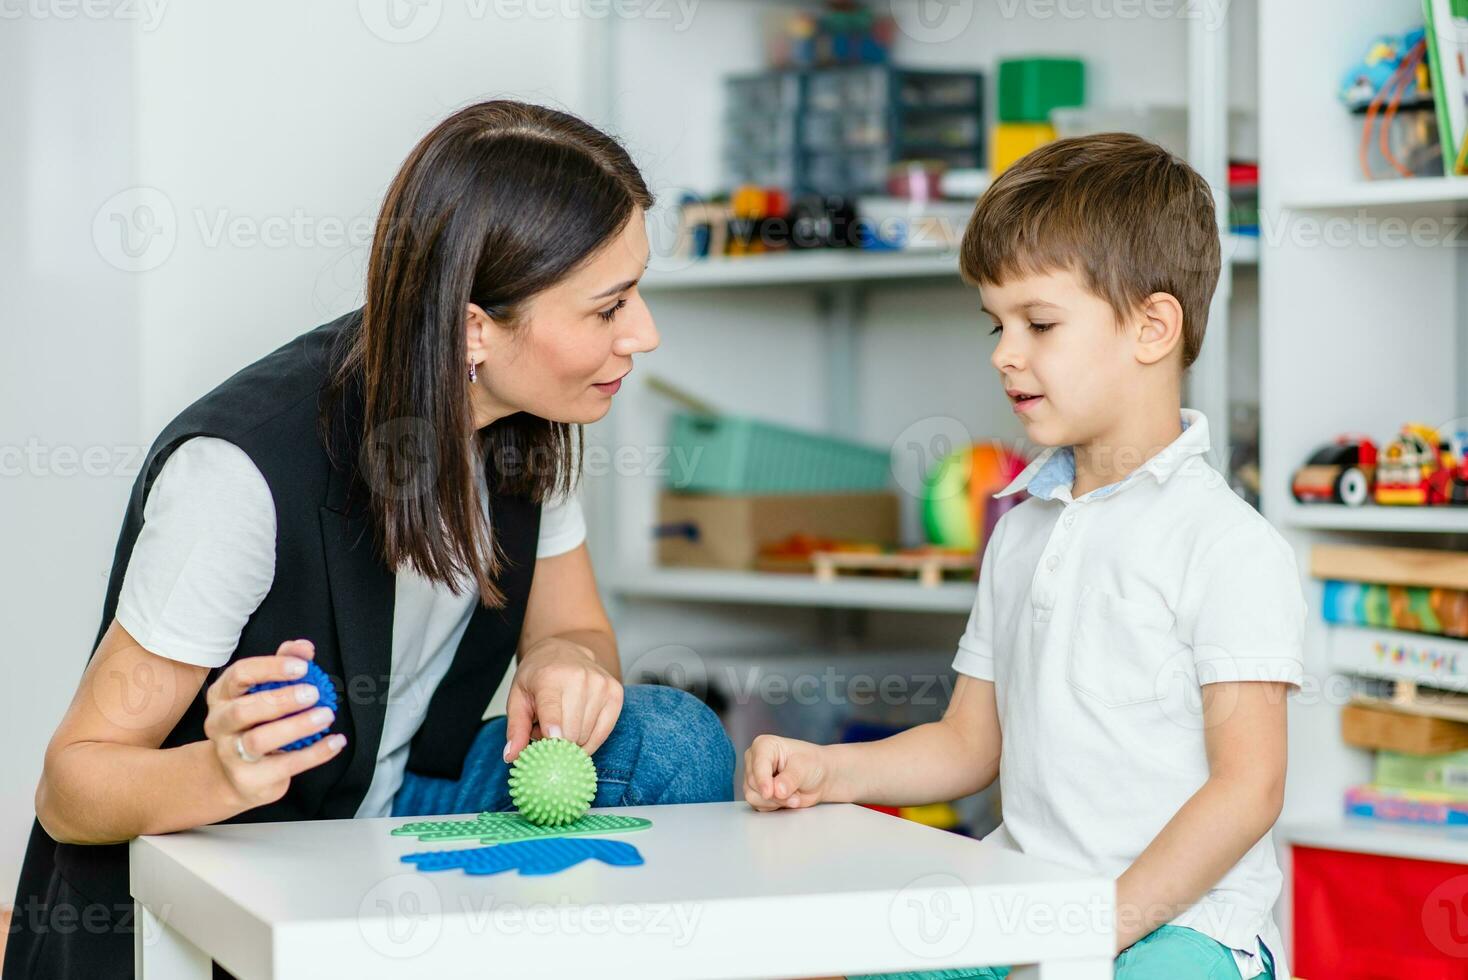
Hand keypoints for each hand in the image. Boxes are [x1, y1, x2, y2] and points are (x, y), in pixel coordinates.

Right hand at [202, 638, 345, 808]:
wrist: (236, 776)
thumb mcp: (264, 692)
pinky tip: (335, 741)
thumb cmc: (255, 724)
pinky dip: (315, 753)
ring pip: (259, 740)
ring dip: (297, 726)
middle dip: (281, 700)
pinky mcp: (249, 779)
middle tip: (314, 693)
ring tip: (326, 715)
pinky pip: (285, 765)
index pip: (239, 674)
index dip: (270, 668)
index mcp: (223, 695)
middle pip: (243, 711)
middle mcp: (219, 724)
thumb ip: (284, 665)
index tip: (302, 666)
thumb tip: (304, 648)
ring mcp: (230, 754)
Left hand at [504, 638, 621, 761]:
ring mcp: (601, 685)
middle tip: (548, 733)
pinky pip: (604, 732)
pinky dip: (590, 740)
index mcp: (550, 677)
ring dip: (573, 740)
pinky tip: (578, 730)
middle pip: (571, 732)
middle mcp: (580, 678)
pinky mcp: (615, 693)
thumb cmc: (539, 676)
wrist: (564, 651)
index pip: (553, 713)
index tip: (551, 746)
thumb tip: (511, 755)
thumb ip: (516, 728)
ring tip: (563, 724)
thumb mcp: (518, 698)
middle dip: (557, 743)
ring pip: (587, 736)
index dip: (552, 736)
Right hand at [744, 734, 832, 810]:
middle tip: (795, 796)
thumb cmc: (811, 764)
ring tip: (794, 797)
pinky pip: (758, 805)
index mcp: (764, 745)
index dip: (762, 780)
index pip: (757, 764)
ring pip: (753, 796)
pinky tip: (786, 799)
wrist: (819, 778)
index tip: (769, 793)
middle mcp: (755, 760)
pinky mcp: (757, 792)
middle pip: (753, 783)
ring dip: (775, 802)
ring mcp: (755, 777)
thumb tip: (777, 791)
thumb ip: (790, 778)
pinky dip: (774, 807)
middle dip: (775, 795)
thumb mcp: (805, 767)